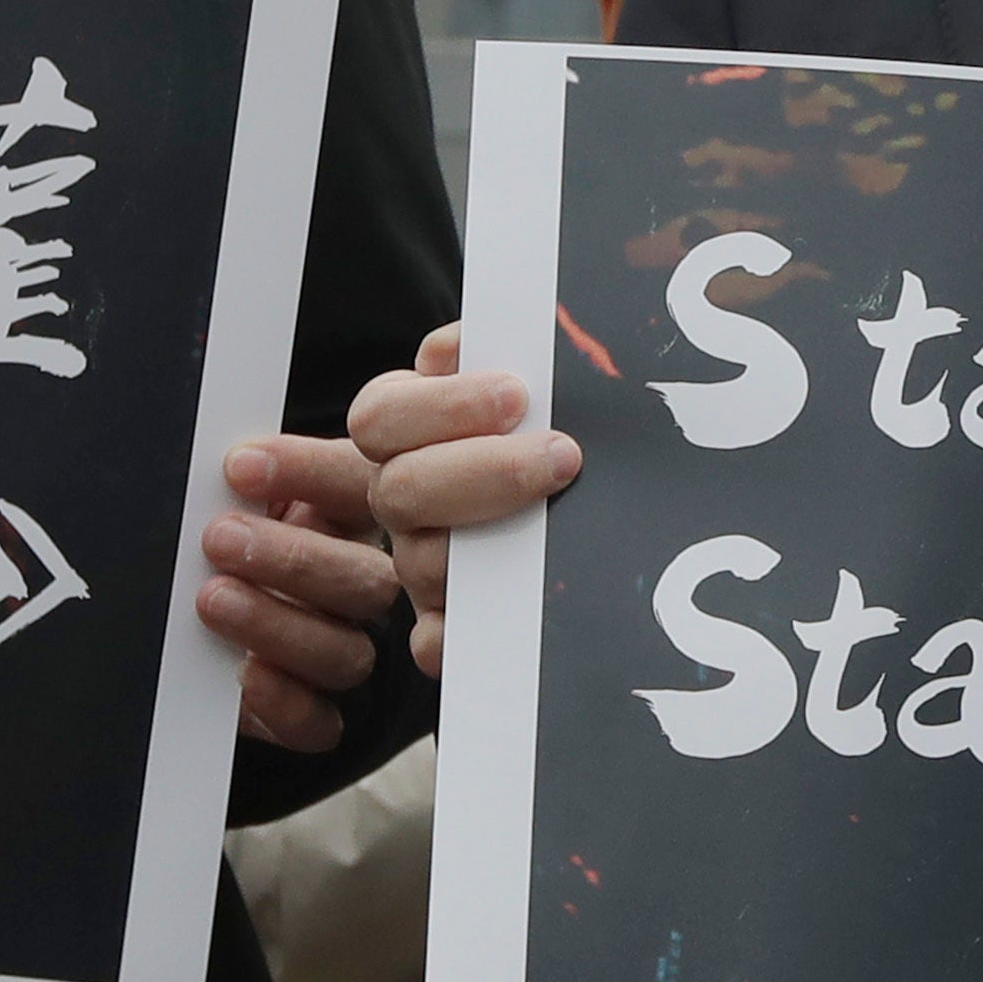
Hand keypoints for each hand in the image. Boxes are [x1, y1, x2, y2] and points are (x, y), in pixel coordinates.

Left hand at [198, 433, 398, 752]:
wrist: (183, 631)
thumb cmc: (213, 544)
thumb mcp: (223, 500)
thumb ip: (236, 482)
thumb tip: (222, 459)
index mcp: (346, 519)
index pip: (358, 487)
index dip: (311, 474)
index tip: (240, 466)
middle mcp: (356, 586)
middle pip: (366, 579)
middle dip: (292, 558)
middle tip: (220, 539)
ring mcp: (338, 651)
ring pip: (345, 651)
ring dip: (277, 623)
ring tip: (213, 599)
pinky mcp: (311, 716)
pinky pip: (320, 722)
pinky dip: (284, 701)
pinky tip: (243, 674)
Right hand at [349, 327, 583, 679]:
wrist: (599, 489)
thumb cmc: (561, 419)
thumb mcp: (538, 371)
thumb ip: (513, 344)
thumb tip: (489, 339)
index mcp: (406, 425)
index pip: (383, 415)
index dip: (444, 406)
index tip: (517, 395)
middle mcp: (401, 495)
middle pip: (402, 490)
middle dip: (486, 472)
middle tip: (562, 456)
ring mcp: (418, 560)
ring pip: (426, 564)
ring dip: (495, 545)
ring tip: (564, 523)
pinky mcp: (446, 625)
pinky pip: (435, 642)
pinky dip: (467, 634)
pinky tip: (520, 611)